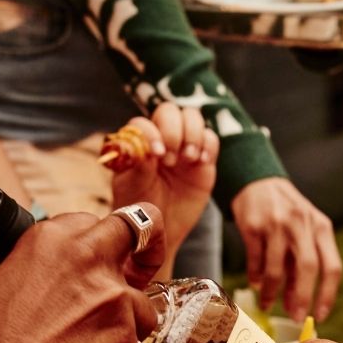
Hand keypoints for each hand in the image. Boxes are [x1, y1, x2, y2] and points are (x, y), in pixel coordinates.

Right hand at [0, 207, 166, 342]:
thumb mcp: (9, 285)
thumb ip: (51, 274)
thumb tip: (69, 286)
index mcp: (51, 240)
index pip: (98, 223)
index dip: (105, 245)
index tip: (108, 259)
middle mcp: (87, 257)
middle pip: (140, 235)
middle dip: (143, 255)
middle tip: (140, 276)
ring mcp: (113, 297)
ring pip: (143, 308)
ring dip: (127, 327)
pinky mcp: (126, 337)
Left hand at [111, 103, 218, 270]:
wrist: (161, 230)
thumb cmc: (139, 207)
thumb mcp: (132, 188)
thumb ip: (137, 165)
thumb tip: (146, 145)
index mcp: (139, 143)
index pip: (145, 122)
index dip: (152, 132)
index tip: (156, 154)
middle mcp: (161, 139)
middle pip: (169, 111)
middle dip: (173, 131)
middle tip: (171, 160)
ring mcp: (183, 147)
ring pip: (193, 117)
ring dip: (192, 135)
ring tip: (187, 160)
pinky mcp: (204, 160)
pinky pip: (211, 138)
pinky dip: (208, 145)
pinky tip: (200, 163)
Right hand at [231, 177, 340, 321]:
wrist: (258, 182)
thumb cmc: (286, 214)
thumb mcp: (304, 232)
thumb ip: (302, 265)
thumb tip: (296, 303)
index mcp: (321, 228)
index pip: (332, 266)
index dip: (328, 294)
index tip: (320, 314)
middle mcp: (302, 224)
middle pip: (308, 268)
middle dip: (302, 297)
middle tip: (295, 316)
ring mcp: (277, 224)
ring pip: (277, 268)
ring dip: (272, 292)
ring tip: (268, 303)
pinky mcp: (254, 226)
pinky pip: (256, 260)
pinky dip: (255, 277)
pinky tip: (256, 284)